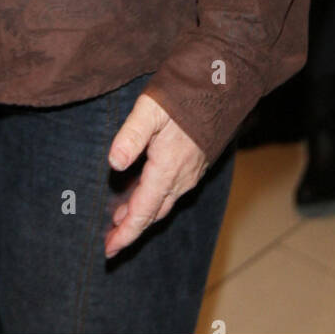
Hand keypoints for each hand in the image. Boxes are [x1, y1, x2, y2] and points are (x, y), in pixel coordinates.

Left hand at [104, 93, 209, 257]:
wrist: (226, 82)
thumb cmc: (186, 93)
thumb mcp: (151, 108)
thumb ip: (131, 136)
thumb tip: (113, 163)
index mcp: (168, 169)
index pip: (142, 211)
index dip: (125, 233)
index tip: (109, 251)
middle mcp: (182, 177)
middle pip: (153, 213)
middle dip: (131, 229)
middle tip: (111, 243)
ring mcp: (191, 171)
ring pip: (163, 202)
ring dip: (142, 213)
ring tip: (121, 219)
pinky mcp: (196, 162)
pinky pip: (172, 190)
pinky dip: (154, 199)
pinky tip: (143, 191)